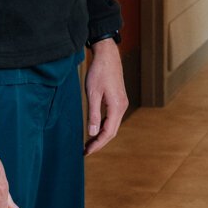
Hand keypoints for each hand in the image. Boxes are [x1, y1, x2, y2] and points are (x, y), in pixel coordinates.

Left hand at [84, 38, 129, 153]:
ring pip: (113, 125)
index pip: (108, 132)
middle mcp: (122, 106)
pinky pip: (112, 118)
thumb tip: (92, 132)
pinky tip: (95, 128)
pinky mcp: (118, 99)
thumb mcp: (93, 93)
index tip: (86, 152)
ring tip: (88, 143)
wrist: (107, 55)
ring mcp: (122, 103)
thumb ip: (93, 114)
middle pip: (112, 131)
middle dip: (99, 143)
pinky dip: (104, 126)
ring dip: (101, 135)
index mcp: (117, 107)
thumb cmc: (99, 72)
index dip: (97, 144)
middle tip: (85, 151)